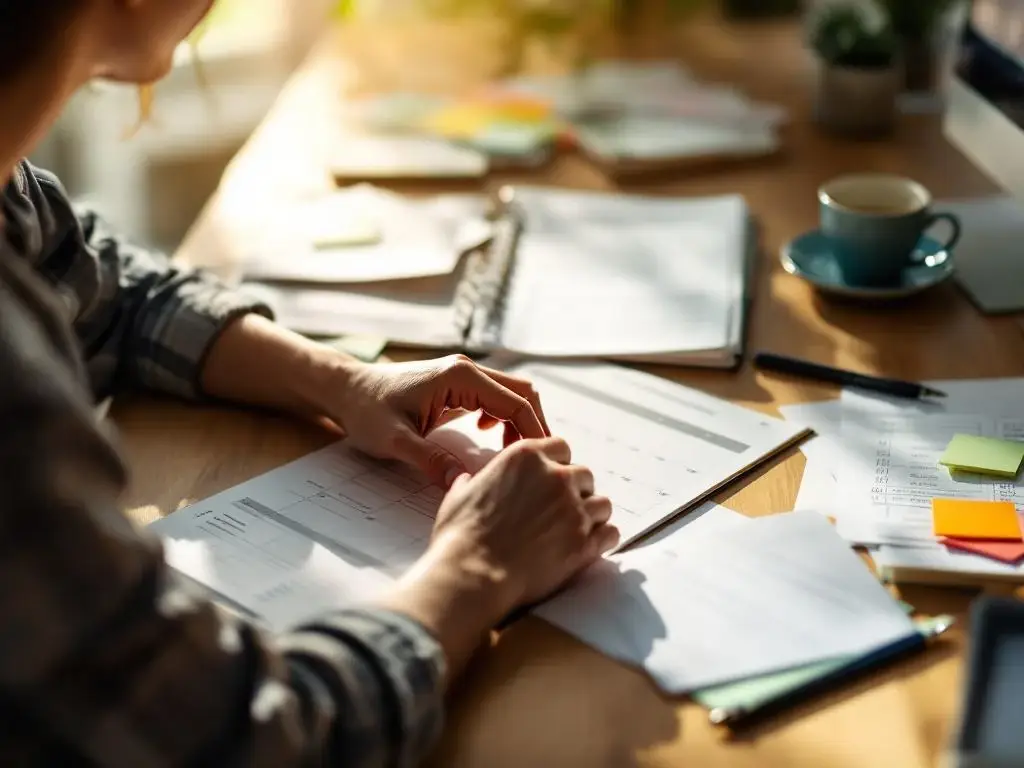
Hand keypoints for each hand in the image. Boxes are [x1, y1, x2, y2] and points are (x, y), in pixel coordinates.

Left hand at [325, 355, 549, 487]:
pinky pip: (495, 397)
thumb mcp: (395, 440)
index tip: (544, 463)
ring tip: (516, 455)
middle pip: (523, 393)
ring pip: (512, 394)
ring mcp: (463, 374)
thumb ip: (431, 460)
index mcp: (460, 377)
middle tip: (539, 463)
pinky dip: (505, 417)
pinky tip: (492, 438)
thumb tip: (463, 484)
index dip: (534, 433)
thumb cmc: (366, 411)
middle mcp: (467, 369)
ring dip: (521, 422)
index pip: (516, 403)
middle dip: (535, 427)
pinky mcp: (457, 384)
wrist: (345, 390)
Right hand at [424, 437, 619, 617]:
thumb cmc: (461, 536)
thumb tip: (469, 480)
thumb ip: (474, 481)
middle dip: (576, 491)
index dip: (557, 465)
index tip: (551, 480)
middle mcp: (556, 477)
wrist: (473, 574)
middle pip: (585, 475)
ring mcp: (574, 509)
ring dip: (592, 515)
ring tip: (575, 531)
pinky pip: (611, 533)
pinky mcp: (585, 542)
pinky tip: (590, 547)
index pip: (561, 447)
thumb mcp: (460, 494)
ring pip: (602, 504)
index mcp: (525, 456)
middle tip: (560, 511)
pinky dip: (603, 539)